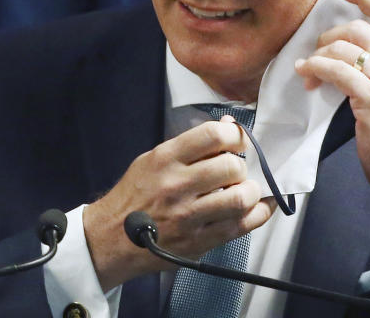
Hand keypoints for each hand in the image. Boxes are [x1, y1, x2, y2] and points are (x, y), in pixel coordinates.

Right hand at [83, 116, 274, 289]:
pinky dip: (258, 214)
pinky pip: (240, 226)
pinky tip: (257, 206)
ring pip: (240, 198)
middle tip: (237, 170)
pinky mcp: (198, 242)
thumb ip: (191, 145)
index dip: (235, 135)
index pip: (212, 135)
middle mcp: (176, 186)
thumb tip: (230, 126)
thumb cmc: (136, 195)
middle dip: (242, 165)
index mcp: (165, 159)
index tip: (238, 141)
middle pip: (231, 167)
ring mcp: (188, 216)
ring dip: (251, 191)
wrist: (111, 238)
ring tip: (245, 189)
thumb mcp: (153, 160)